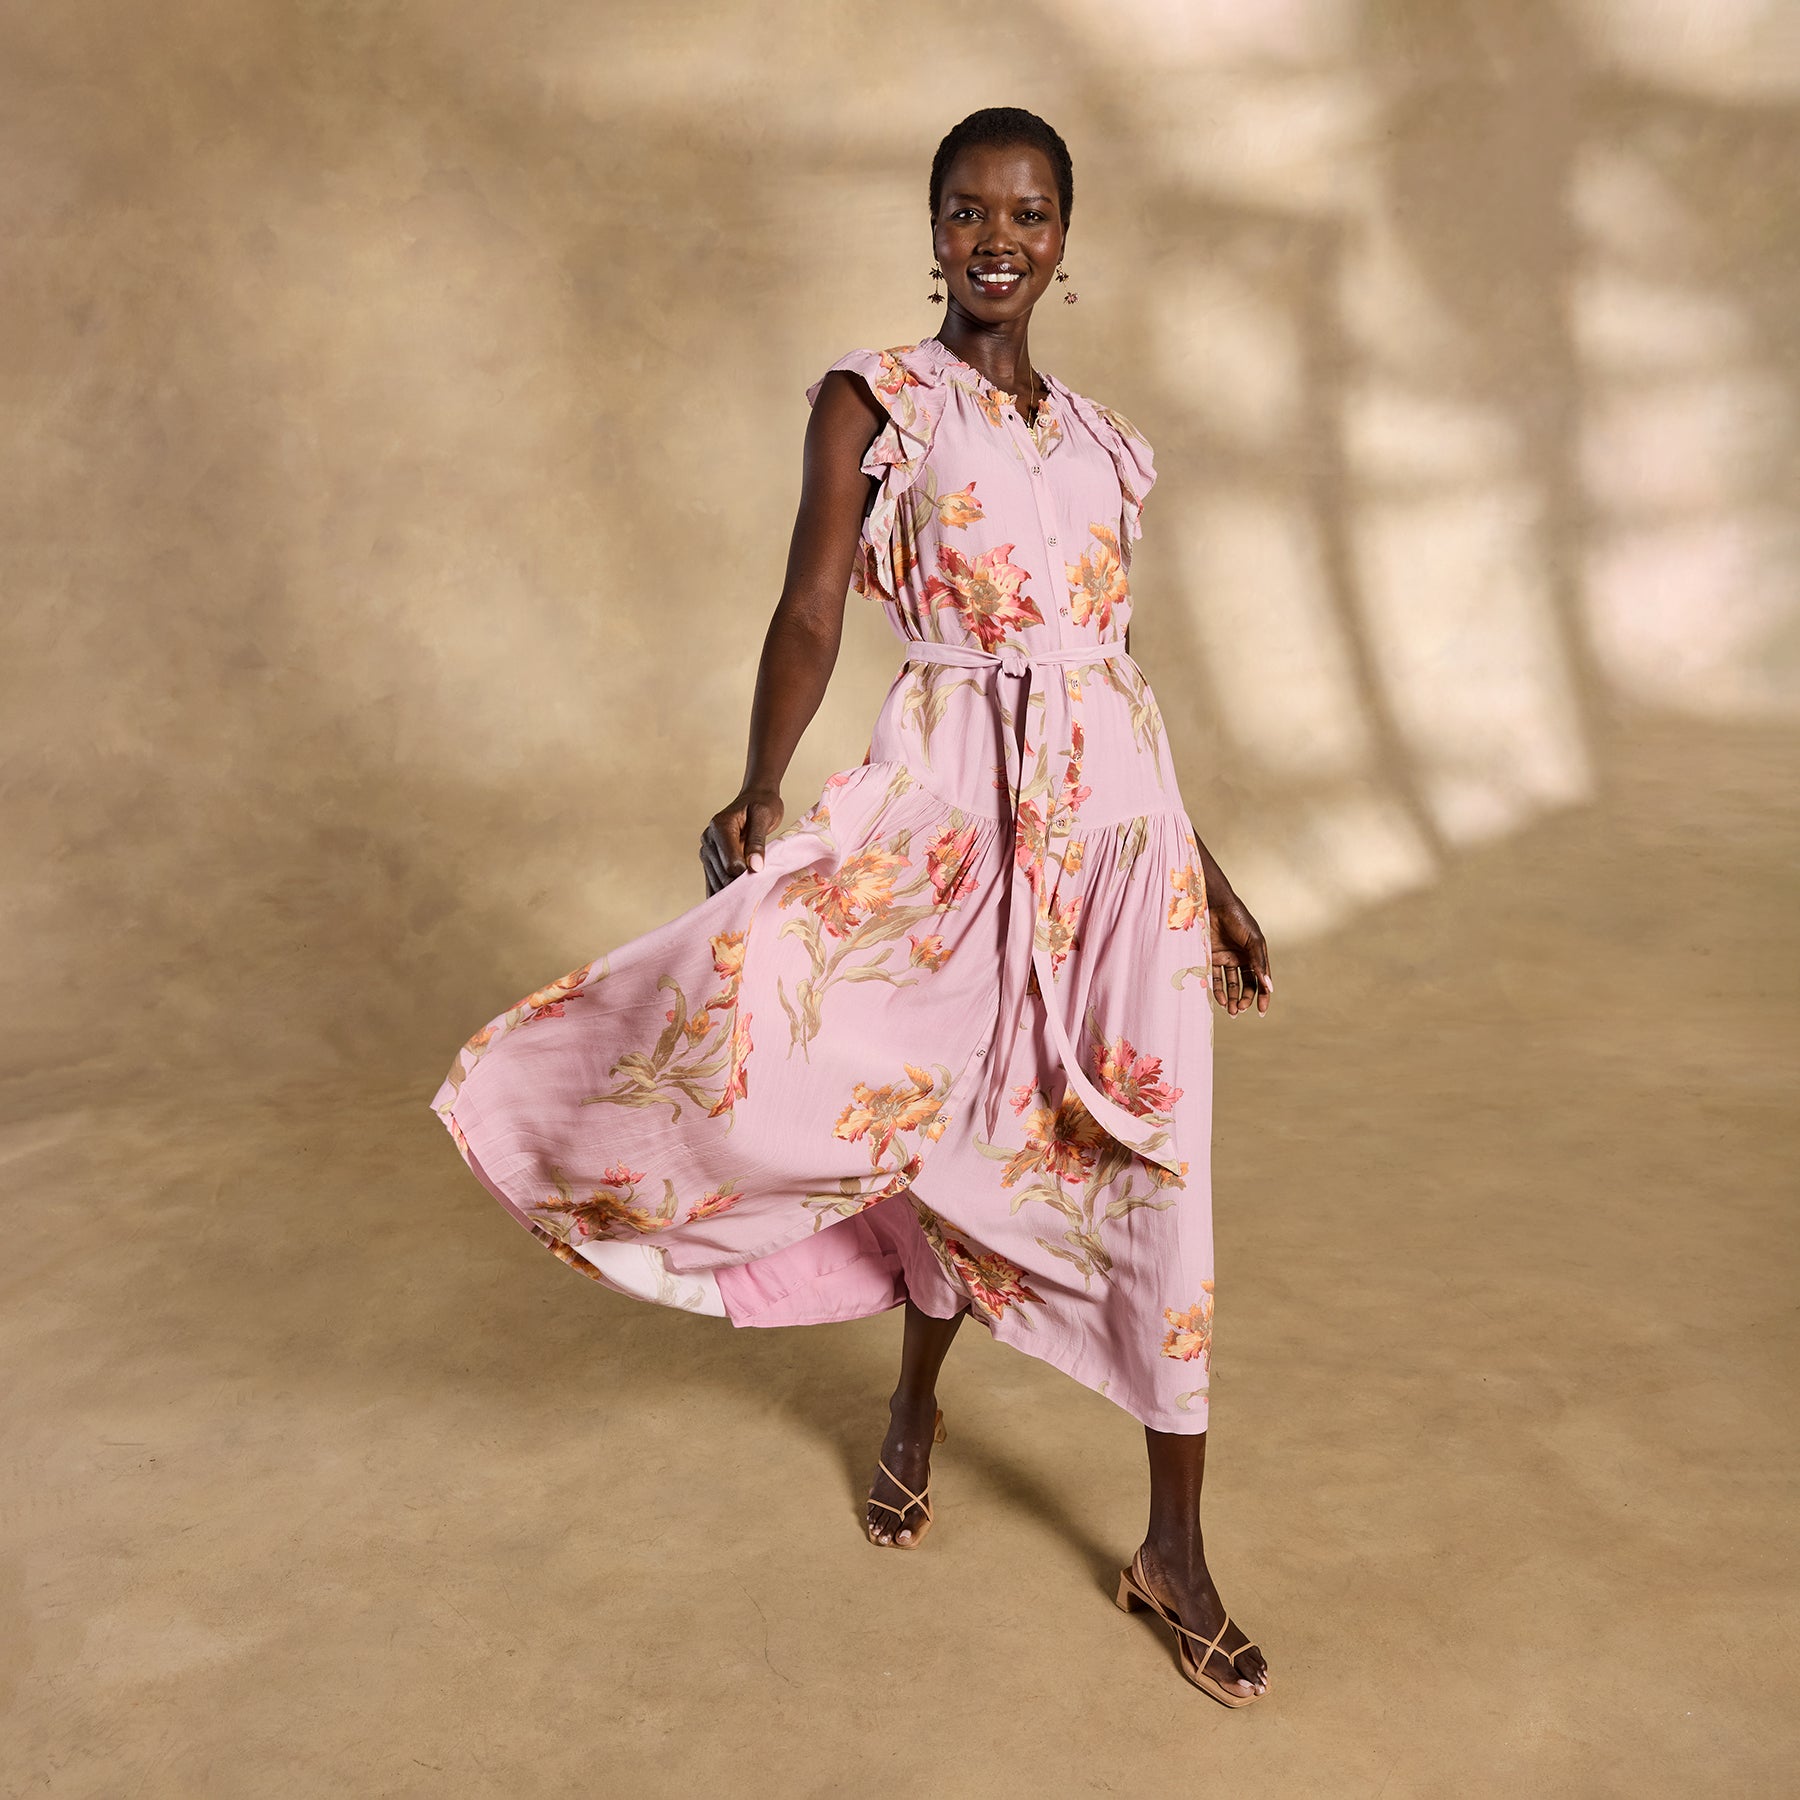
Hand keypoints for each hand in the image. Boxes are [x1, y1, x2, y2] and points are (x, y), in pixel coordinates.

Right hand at [700, 785, 783, 895]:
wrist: (755, 797)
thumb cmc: (763, 804)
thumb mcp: (764, 816)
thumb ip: (758, 841)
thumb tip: (755, 868)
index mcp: (720, 827)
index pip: (730, 861)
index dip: (744, 874)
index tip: (759, 881)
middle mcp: (709, 839)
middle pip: (722, 873)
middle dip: (738, 886)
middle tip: (756, 897)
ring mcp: (707, 849)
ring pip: (716, 880)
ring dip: (730, 892)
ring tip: (746, 903)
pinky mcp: (710, 858)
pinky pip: (713, 879)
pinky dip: (722, 892)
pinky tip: (729, 906)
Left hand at [1210, 890, 1272, 1016]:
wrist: (1215, 904)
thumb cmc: (1238, 919)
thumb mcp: (1253, 941)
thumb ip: (1259, 963)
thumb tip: (1269, 988)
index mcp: (1255, 955)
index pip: (1261, 980)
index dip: (1263, 996)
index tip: (1261, 1012)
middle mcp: (1241, 958)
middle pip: (1246, 985)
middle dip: (1244, 999)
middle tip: (1239, 1010)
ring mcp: (1226, 958)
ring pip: (1231, 984)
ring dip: (1231, 998)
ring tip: (1231, 1010)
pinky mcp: (1211, 957)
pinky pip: (1215, 978)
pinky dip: (1217, 990)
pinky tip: (1220, 1000)